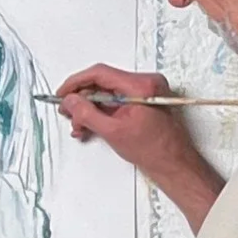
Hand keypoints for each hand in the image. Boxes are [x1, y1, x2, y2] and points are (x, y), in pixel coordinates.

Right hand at [55, 65, 196, 178]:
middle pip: (104, 83)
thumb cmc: (154, 150)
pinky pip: (118, 100)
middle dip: (83, 100)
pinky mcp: (145, 100)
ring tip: (80, 125)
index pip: (100, 74)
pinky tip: (92, 124)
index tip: (63, 93)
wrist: (174, 164)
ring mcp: (147, 91)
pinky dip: (103, 111)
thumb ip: (87, 114)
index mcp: (142, 86)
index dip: (76, 83)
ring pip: (108, 93)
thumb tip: (71, 101)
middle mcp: (146, 83)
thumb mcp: (113, 132)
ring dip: (91, 109)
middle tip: (68, 111)